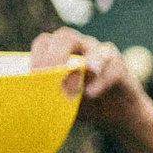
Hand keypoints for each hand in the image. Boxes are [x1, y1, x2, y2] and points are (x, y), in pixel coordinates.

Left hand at [38, 27, 152, 152]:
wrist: (118, 115)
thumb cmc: (85, 104)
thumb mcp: (62, 99)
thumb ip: (50, 92)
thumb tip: (30, 97)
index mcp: (64, 52)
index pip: (46, 42)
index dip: (37, 55)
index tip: (32, 75)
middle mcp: (84, 47)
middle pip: (66, 37)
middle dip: (55, 54)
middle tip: (47, 74)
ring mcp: (105, 56)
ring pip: (95, 49)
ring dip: (87, 61)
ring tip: (78, 74)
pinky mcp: (122, 69)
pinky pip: (113, 70)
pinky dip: (101, 81)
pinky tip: (91, 93)